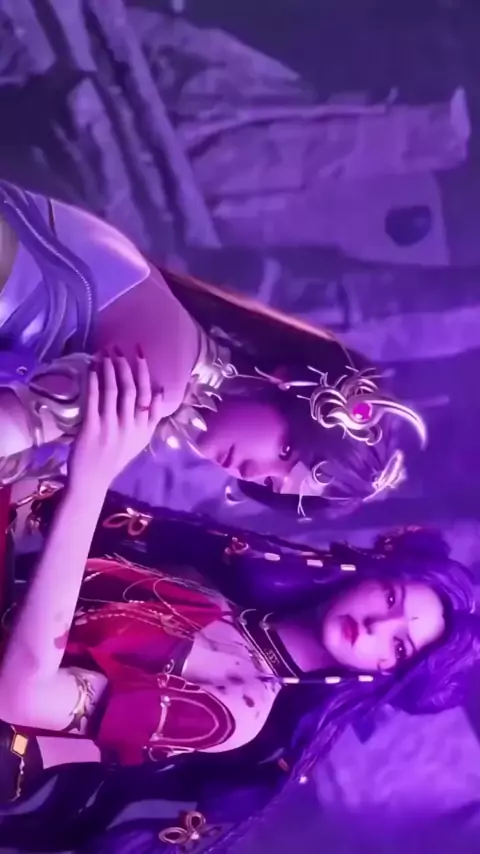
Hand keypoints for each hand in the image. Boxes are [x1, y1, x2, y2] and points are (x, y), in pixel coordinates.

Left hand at [69, 355, 163, 490]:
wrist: (93, 480)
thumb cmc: (116, 458)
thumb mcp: (141, 439)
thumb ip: (152, 417)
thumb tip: (160, 390)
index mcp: (144, 429)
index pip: (149, 396)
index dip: (145, 373)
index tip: (140, 355)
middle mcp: (131, 426)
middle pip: (132, 390)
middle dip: (127, 366)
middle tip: (121, 348)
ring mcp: (111, 427)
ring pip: (114, 392)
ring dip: (110, 370)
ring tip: (106, 354)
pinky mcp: (92, 428)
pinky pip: (95, 400)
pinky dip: (94, 383)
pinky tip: (92, 370)